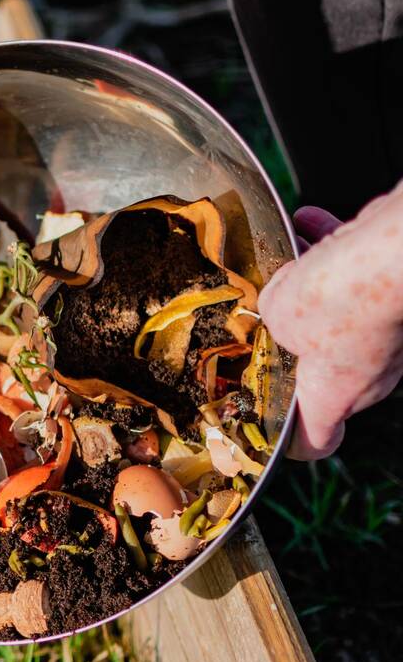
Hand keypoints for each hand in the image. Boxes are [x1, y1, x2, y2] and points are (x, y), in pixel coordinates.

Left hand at [259, 179, 402, 458]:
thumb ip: (273, 316)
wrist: (393, 256)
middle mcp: (372, 375)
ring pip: (344, 315)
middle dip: (296, 336)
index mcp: (336, 395)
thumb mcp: (275, 315)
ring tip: (289, 254)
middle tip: (270, 311)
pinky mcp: (400, 300)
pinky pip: (362, 278)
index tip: (281, 431)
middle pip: (327, 368)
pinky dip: (339, 251)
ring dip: (315, 285)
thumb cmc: (334, 301)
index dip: (298, 441)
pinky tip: (309, 220)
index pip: (319, 439)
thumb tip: (278, 304)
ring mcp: (392, 338)